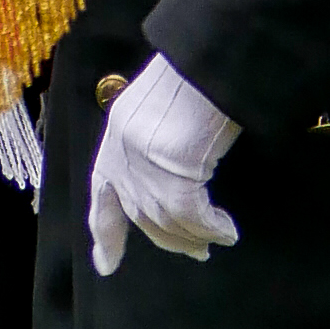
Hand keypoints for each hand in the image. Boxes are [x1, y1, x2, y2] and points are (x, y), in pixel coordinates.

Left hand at [90, 55, 239, 276]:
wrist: (205, 62)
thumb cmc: (192, 75)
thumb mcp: (160, 108)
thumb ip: (155, 139)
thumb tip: (176, 169)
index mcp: (116, 138)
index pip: (102, 195)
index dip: (105, 234)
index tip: (106, 265)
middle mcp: (123, 157)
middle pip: (142, 213)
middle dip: (169, 238)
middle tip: (197, 251)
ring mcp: (145, 169)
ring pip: (167, 219)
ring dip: (195, 235)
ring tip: (217, 240)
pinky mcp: (173, 177)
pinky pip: (192, 216)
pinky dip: (211, 227)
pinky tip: (227, 231)